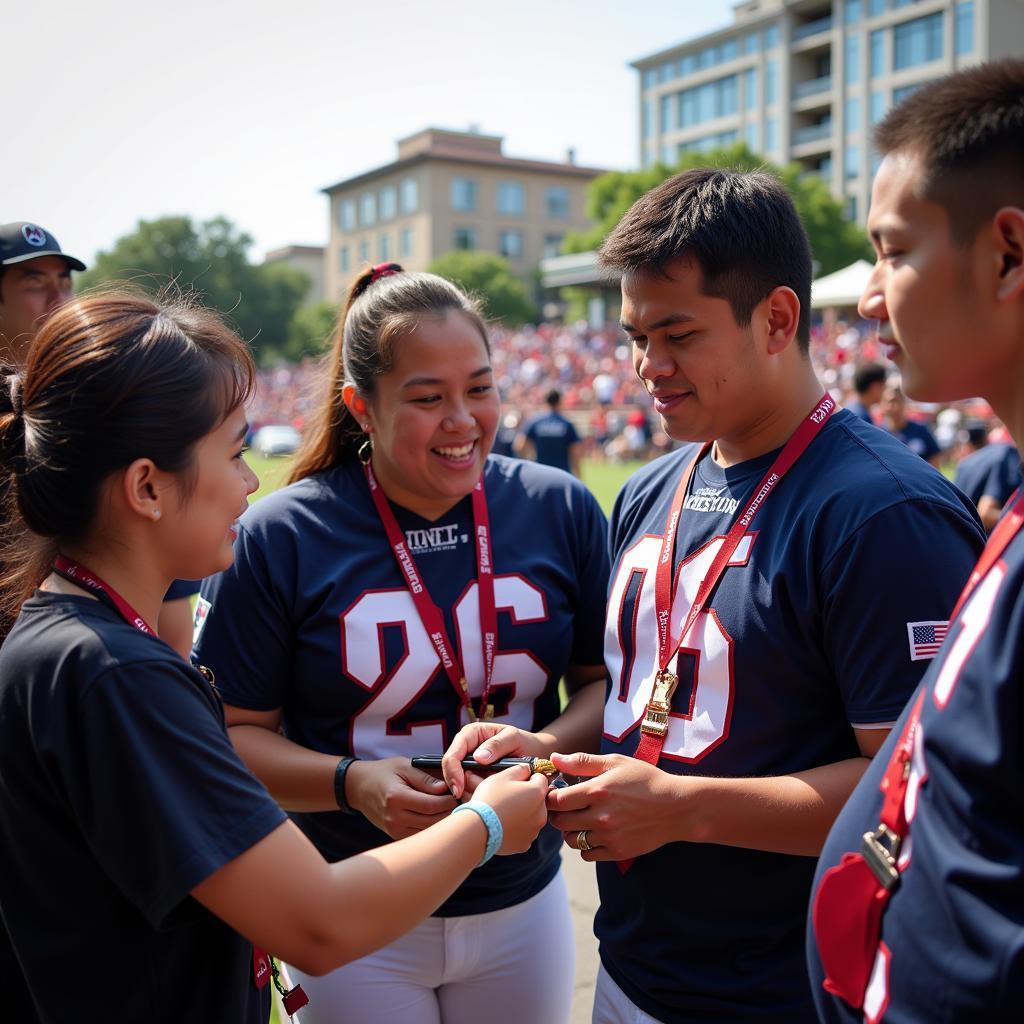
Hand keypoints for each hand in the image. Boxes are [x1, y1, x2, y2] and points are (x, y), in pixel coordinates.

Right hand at [347, 757, 456, 839]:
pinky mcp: (397, 836)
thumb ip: (425, 778)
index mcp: (396, 797)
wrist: (359, 788)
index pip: (432, 805)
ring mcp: (395, 830)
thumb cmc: (384, 773)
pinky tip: (441, 817)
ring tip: (455, 808)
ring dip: (445, 822)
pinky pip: (421, 835)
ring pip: (429, 832)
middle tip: (463, 801)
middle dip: (451, 812)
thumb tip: (446, 788)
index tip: (460, 792)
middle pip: (433, 821)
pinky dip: (434, 828)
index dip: (450, 800)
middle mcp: (394, 818)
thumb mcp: (404, 766)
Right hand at [441, 723, 546, 798]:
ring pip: (459, 782)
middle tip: (474, 798)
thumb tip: (478, 757)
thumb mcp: (514, 739)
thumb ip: (497, 745)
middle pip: (451, 770)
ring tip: (488, 798)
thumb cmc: (525, 743)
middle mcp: (467, 748)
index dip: (453, 770)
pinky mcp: (475, 777)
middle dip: (460, 785)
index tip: (459, 787)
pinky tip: (489, 801)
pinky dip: (477, 796)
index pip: (453, 753)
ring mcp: (470, 764)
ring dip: (470, 792)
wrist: (534, 754)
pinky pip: (469, 789)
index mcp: (472, 734)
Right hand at [473, 765, 550, 855]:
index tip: (516, 781)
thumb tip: (527, 770)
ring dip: (523, 813)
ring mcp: (534, 830)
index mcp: (537, 793)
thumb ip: (520, 769)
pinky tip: (503, 825)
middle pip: (538, 799)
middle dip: (527, 796)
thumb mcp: (503, 775)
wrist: (477, 829)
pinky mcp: (525, 844)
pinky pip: (524, 832)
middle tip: (507, 797)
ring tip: (503, 812)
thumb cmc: (489, 799)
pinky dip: (517, 828)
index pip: (541, 779)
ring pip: (532, 816)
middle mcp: (542, 813)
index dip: (529, 777)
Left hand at [546, 751, 685, 860]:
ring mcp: (609, 836)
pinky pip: (587, 855)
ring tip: (580, 820)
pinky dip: (586, 846)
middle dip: (557, 814)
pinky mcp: (617, 852)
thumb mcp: (616, 762)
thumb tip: (554, 758)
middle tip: (565, 808)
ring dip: (570, 831)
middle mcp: (601, 816)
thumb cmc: (645, 780)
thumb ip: (582, 762)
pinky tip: (594, 833)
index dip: (550, 797)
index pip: (557, 800)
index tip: (555, 794)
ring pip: (572, 841)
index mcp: (598, 791)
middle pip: (560, 822)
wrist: (676, 807)